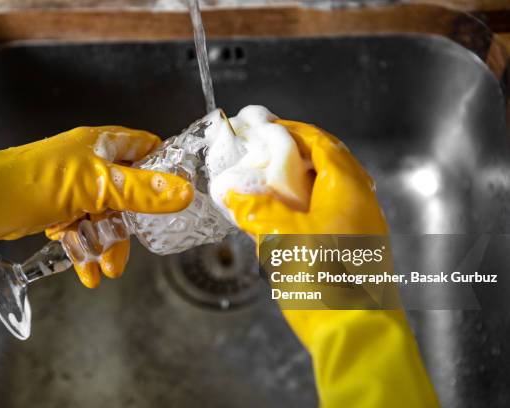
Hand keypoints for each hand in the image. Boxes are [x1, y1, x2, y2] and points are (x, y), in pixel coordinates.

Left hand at [0, 126, 192, 286]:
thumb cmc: (37, 182)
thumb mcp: (97, 186)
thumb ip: (142, 191)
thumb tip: (185, 193)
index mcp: (103, 145)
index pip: (146, 148)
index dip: (164, 168)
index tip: (178, 194)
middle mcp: (91, 164)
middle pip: (128, 192)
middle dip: (131, 224)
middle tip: (134, 247)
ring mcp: (75, 188)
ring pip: (106, 217)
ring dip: (108, 244)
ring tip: (107, 269)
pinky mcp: (59, 210)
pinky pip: (83, 230)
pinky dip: (86, 250)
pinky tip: (87, 272)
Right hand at [222, 119, 438, 406]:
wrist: (355, 332)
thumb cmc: (321, 277)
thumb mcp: (280, 236)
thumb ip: (254, 207)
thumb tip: (231, 190)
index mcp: (347, 187)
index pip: (321, 142)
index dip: (293, 130)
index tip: (267, 128)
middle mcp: (361, 200)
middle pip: (330, 162)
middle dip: (298, 154)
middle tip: (266, 154)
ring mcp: (363, 225)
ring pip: (331, 189)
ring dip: (303, 181)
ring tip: (271, 184)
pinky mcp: (358, 247)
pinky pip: (331, 212)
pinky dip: (308, 205)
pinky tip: (286, 217)